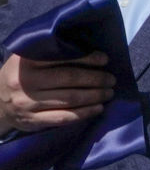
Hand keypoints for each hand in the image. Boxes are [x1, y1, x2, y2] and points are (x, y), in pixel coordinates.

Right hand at [0, 51, 114, 132]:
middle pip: (69, 79)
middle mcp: (25, 82)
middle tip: (111, 79)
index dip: (86, 58)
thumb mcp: (25, 60)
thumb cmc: (18, 77)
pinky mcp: (33, 121)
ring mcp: (28, 104)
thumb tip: (84, 47)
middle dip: (96, 78)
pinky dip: (85, 113)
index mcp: (24, 63)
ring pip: (70, 99)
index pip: (60, 58)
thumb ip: (47, 53)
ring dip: (95, 95)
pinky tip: (98, 108)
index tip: (104, 59)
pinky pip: (65, 117)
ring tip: (109, 92)